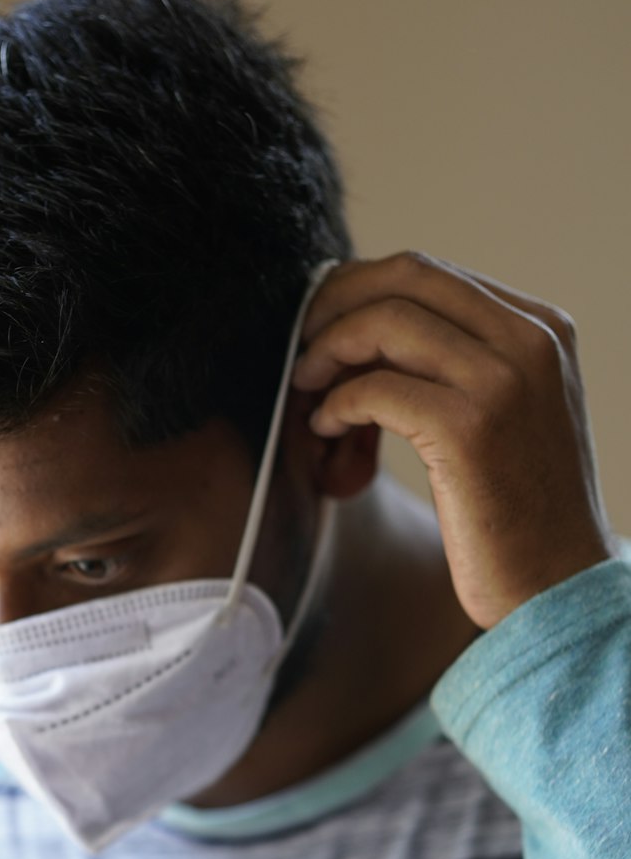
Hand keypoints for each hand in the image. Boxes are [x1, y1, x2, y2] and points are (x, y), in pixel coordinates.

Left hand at [295, 251, 614, 629]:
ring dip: (327, 348)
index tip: (323, 322)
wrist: (558, 584)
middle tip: (301, 341)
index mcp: (542, 328)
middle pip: (407, 276)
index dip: (361, 289)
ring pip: (386, 322)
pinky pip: (375, 388)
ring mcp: (504, 381)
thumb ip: (455, 361)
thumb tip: (363, 329)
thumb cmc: (519, 511)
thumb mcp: (503, 412)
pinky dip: (335, 403)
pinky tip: (326, 428)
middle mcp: (530, 341)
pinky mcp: (470, 428)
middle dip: (337, 302)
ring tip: (305, 384)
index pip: (432, 274)